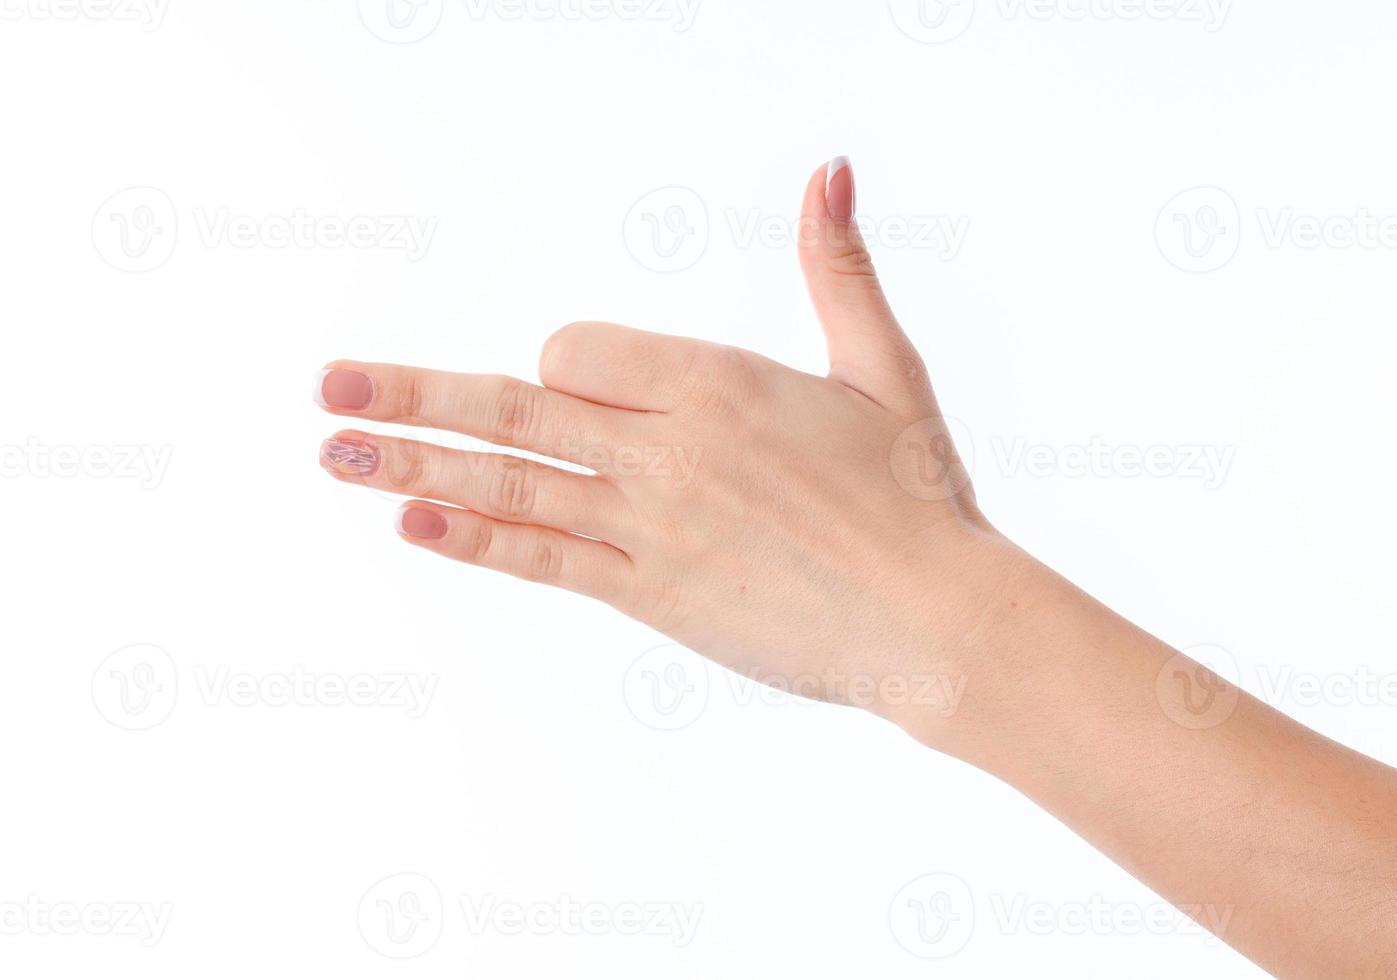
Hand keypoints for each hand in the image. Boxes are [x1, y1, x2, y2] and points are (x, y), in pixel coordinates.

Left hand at [316, 158, 1004, 722]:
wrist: (938, 618)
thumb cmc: (918, 492)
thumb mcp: (882, 364)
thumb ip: (837, 264)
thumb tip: (829, 166)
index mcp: (717, 379)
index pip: (578, 350)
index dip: (566, 364)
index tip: (584, 389)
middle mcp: (669, 447)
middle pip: (514, 407)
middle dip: (413, 392)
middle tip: (325, 386)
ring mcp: (652, 526)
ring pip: (510, 484)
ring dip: (413, 464)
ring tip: (331, 452)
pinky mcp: (652, 594)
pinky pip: (545, 560)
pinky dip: (474, 542)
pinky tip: (409, 523)